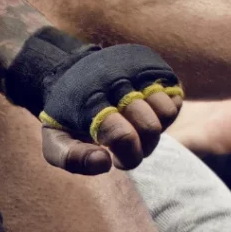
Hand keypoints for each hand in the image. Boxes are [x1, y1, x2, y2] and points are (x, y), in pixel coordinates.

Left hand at [37, 42, 184, 172]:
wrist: (71, 74)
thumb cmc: (65, 118)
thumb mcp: (55, 141)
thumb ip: (73, 158)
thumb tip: (104, 163)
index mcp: (89, 101)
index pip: (122, 135)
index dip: (127, 156)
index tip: (116, 160)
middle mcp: (117, 81)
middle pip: (149, 128)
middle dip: (141, 148)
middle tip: (125, 148)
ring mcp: (139, 72)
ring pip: (167, 112)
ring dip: (155, 131)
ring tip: (135, 131)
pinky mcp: (156, 68)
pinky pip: (175, 100)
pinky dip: (163, 115)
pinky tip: (144, 116)